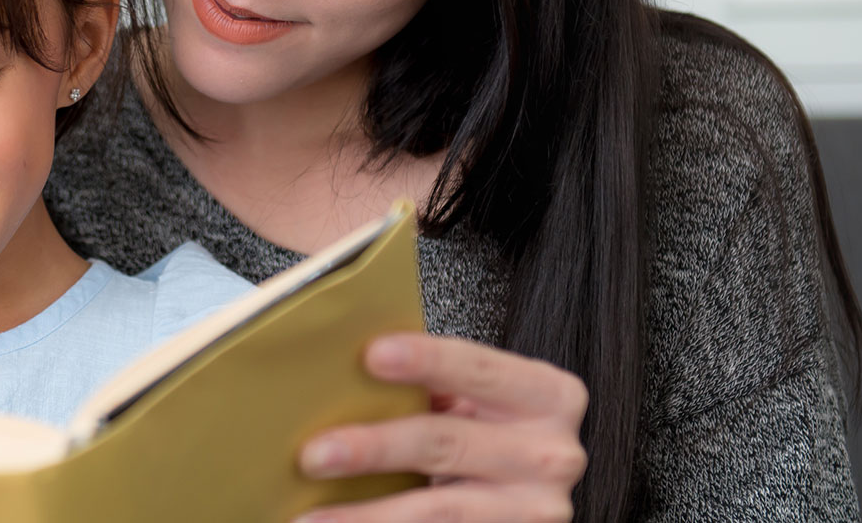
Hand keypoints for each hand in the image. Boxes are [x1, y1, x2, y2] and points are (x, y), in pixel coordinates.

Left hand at [293, 333, 590, 522]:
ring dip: (366, 514)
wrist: (519, 499)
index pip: (481, 369)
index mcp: (547, 397)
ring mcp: (534, 509)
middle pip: (447, 443)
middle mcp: (551, 454)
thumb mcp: (477, 406)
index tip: (372, 355)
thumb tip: (342, 378)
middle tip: (314, 454)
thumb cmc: (486, 438)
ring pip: (438, 511)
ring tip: (310, 517)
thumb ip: (435, 389)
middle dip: (375, 447)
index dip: (428, 360)